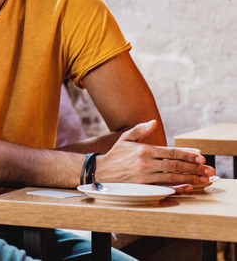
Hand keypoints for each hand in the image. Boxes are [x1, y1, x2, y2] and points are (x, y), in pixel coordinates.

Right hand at [96, 120, 214, 190]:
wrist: (100, 172)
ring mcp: (144, 176)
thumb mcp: (125, 139)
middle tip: (208, 170)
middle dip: (194, 167)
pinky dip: (177, 188)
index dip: (188, 155)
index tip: (200, 157)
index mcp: (144, 150)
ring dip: (190, 178)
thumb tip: (153, 122)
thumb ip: (140, 130)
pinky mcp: (142, 187)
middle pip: (175, 165)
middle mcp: (145, 163)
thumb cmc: (115, 155)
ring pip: (172, 177)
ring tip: (203, 179)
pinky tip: (187, 187)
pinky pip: (163, 187)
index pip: (171, 152)